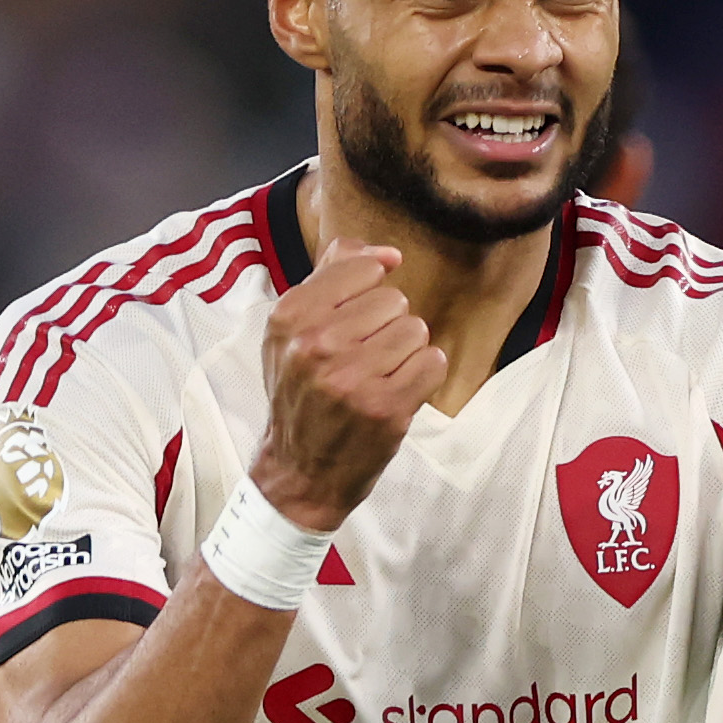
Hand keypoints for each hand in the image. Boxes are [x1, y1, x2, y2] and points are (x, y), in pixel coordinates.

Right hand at [252, 239, 447, 529]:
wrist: (300, 469)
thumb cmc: (301, 392)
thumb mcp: (293, 330)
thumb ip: (332, 277)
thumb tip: (387, 253)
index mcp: (289, 317)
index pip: (361, 266)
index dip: (370, 289)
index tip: (356, 317)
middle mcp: (316, 344)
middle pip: (394, 299)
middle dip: (387, 325)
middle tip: (363, 357)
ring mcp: (351, 378)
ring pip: (416, 329)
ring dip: (406, 352)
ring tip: (379, 375)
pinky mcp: (386, 407)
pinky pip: (432, 362)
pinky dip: (422, 376)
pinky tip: (397, 391)